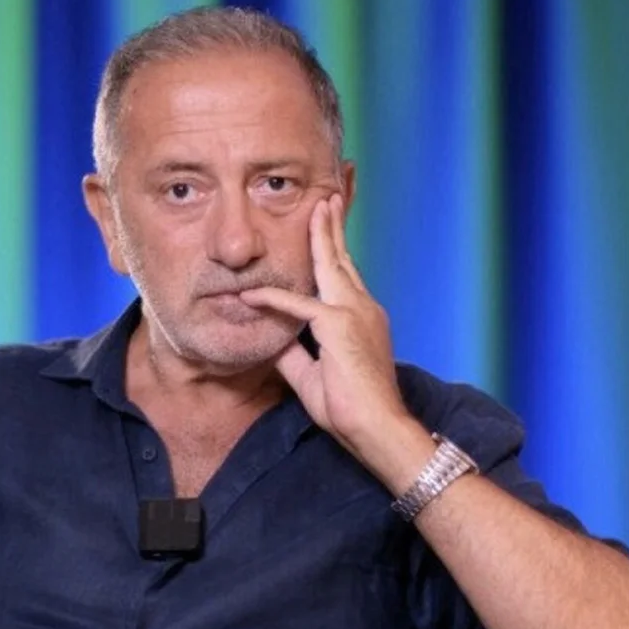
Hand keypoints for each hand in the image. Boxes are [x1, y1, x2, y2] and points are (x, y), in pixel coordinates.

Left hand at [240, 194, 410, 455]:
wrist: (378, 429)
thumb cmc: (351, 409)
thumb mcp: (312, 375)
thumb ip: (294, 351)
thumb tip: (272, 337)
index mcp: (361, 317)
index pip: (346, 276)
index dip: (336, 253)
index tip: (330, 233)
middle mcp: (363, 308)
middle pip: (343, 259)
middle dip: (333, 227)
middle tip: (327, 199)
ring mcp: (354, 313)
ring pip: (331, 265)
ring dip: (320, 234)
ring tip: (316, 205)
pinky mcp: (339, 326)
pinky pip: (297, 306)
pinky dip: (272, 299)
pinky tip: (250, 294)